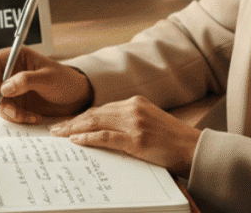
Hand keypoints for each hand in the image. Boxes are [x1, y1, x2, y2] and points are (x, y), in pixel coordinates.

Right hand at [0, 46, 92, 123]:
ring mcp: (12, 87)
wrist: (76, 98)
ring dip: (8, 111)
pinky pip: (7, 111)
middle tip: (12, 111)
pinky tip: (33, 117)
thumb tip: (4, 88)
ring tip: (26, 116)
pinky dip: (17, 117)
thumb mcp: (48, 79)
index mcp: (18, 57)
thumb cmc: (65, 81)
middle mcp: (11, 71)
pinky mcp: (16, 102)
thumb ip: (26, 81)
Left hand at [48, 95, 200, 177]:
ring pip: (96, 122)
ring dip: (74, 129)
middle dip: (73, 121)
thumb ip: (130, 121)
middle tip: (56, 128)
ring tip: (59, 135)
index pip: (101, 108)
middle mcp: (133, 108)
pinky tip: (76, 140)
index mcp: (136, 103)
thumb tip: (107, 129)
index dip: (82, 116)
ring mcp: (134, 123)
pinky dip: (88, 138)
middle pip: (94, 113)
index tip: (68, 122)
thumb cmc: (174, 140)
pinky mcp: (136, 139)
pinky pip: (106, 137)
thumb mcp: (151, 122)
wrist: (194, 148)